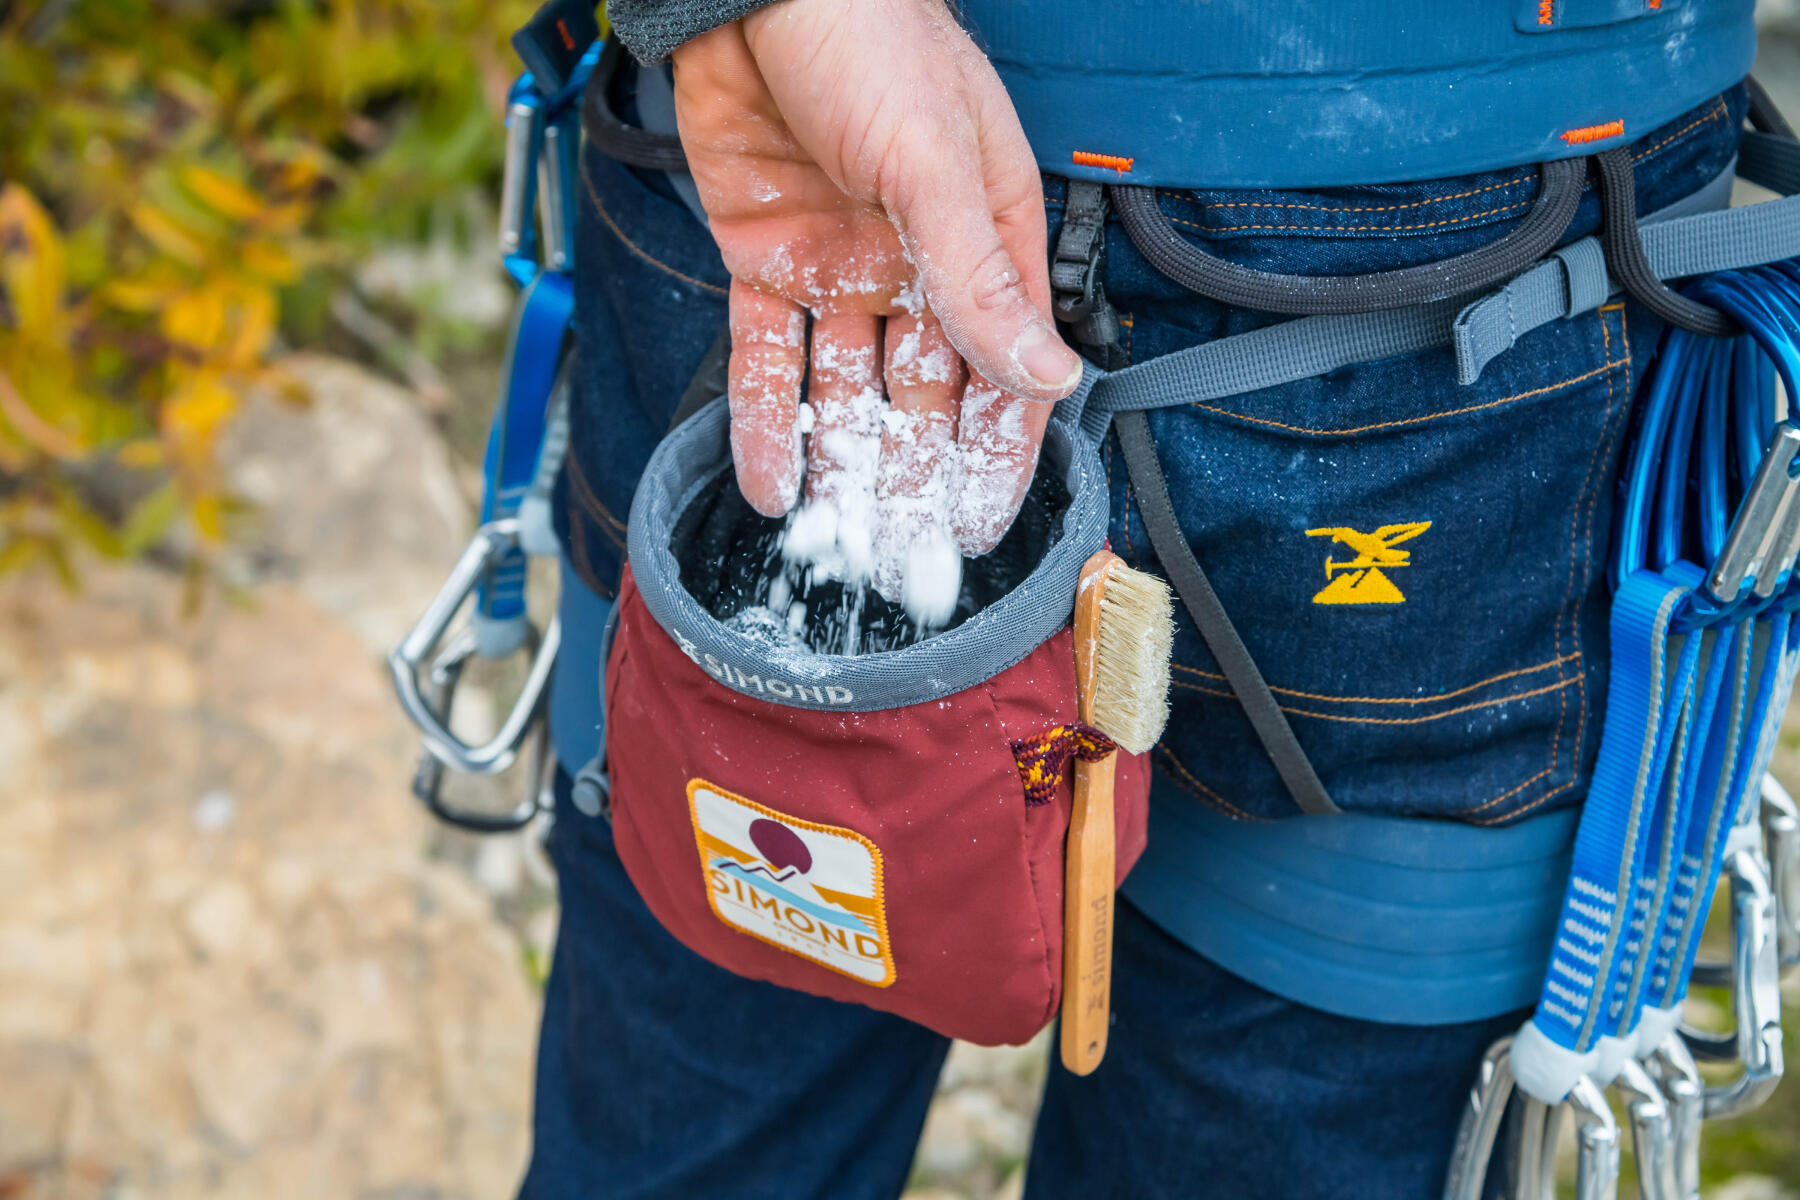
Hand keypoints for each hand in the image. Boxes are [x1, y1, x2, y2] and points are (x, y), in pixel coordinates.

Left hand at [670, 0, 1080, 593]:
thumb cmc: (869, 40)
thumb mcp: (937, 163)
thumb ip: (981, 278)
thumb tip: (1049, 376)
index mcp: (983, 238)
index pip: (1001, 366)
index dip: (995, 450)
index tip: (982, 526)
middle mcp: (916, 265)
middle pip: (925, 394)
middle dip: (918, 476)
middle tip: (906, 561)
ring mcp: (841, 268)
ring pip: (847, 389)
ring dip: (844, 462)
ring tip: (835, 541)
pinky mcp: (766, 264)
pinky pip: (770, 359)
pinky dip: (769, 420)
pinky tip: (771, 485)